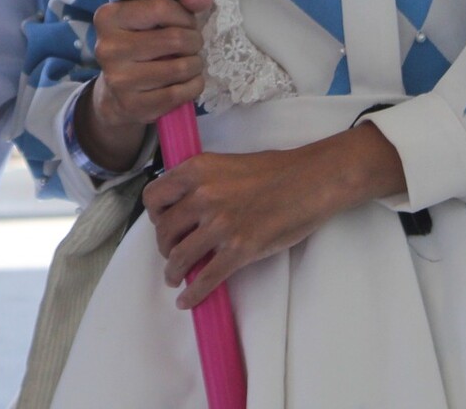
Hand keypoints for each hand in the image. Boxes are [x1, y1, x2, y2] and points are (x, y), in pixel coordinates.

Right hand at [74, 0, 211, 171]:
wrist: (117, 93)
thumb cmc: (140, 42)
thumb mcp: (154, 15)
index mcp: (108, 17)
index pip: (160, 7)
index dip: (184, 15)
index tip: (186, 23)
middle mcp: (108, 48)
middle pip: (174, 38)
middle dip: (194, 40)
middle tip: (191, 44)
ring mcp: (119, 79)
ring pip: (180, 67)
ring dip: (195, 64)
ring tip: (190, 62)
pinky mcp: (133, 105)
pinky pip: (180, 93)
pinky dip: (194, 85)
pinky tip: (187, 81)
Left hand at [141, 122, 407, 307]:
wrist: (311, 181)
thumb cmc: (275, 170)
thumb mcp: (225, 164)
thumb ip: (201, 181)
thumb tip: (184, 205)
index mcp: (196, 170)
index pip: (154, 196)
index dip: (154, 215)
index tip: (162, 224)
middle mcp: (202, 196)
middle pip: (164, 230)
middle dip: (164, 247)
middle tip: (172, 254)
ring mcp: (220, 224)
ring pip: (180, 256)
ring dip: (173, 272)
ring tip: (175, 278)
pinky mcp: (239, 249)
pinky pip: (207, 277)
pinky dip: (194, 293)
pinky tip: (188, 300)